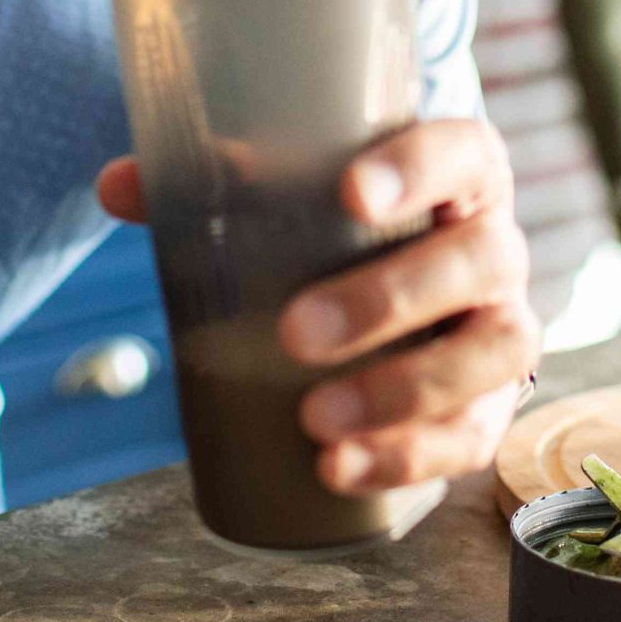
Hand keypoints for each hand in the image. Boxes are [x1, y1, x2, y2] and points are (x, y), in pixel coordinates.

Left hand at [95, 118, 539, 496]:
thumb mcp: (298, 196)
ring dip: (402, 392)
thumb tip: (116, 186)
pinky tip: (340, 467)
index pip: (461, 154)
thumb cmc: (345, 231)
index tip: (350, 193)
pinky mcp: (492, 404)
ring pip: (491, 353)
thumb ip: (211, 184)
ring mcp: (503, 328)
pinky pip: (474, 435)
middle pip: (476, 262)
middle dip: (387, 300)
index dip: (417, 169)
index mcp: (462, 174)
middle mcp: (497, 246)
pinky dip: (410, 455)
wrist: (412, 294)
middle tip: (295, 333)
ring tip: (314, 419)